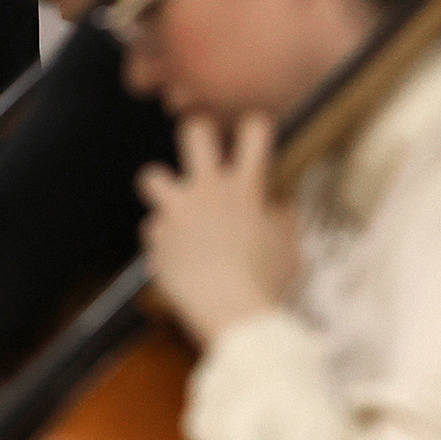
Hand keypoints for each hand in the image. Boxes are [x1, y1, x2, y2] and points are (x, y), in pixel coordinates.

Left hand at [137, 116, 299, 345]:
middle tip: (202, 144)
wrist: (231, 313)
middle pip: (194, 132)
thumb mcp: (289, 247)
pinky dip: (165, 243)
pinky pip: (154, 230)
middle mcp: (206, 190)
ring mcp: (176, 211)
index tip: (252, 134)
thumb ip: (282, 219)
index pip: (254, 131)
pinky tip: (177, 261)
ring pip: (151, 175)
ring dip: (160, 186)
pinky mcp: (156, 237)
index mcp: (244, 187)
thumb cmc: (267, 282)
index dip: (254, 126)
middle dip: (198, 130)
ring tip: (173, 205)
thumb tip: (279, 204)